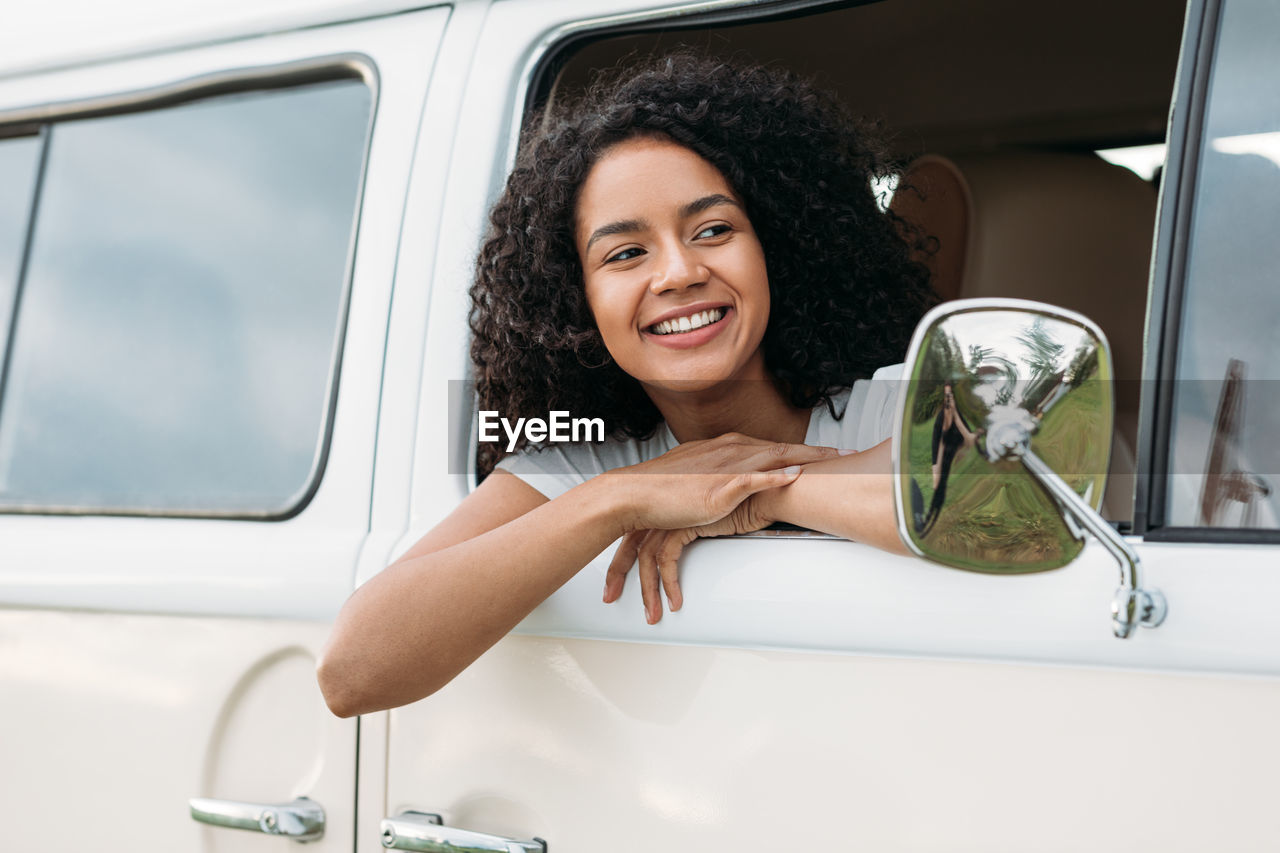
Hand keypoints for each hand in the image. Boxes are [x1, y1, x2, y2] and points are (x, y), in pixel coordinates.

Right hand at [603, 432, 845, 534]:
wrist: (634, 493)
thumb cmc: (660, 489)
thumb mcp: (695, 478)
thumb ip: (719, 479)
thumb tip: (734, 485)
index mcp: (723, 448)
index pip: (769, 446)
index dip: (797, 449)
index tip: (821, 452)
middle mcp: (727, 450)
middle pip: (780, 448)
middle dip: (812, 451)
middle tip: (841, 453)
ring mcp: (723, 466)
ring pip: (773, 458)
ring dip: (804, 459)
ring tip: (830, 461)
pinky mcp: (717, 487)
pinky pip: (751, 479)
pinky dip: (774, 476)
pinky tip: (793, 476)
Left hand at [604, 492, 777, 623]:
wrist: (761, 489)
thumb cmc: (740, 500)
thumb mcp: (709, 515)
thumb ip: (693, 524)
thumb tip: (683, 544)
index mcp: (663, 501)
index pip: (631, 531)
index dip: (620, 557)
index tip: (614, 578)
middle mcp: (662, 506)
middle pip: (630, 542)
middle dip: (617, 572)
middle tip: (611, 595)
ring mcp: (670, 514)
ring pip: (646, 557)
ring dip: (648, 590)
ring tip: (653, 613)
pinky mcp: (683, 524)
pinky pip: (667, 561)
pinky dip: (669, 583)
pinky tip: (676, 600)